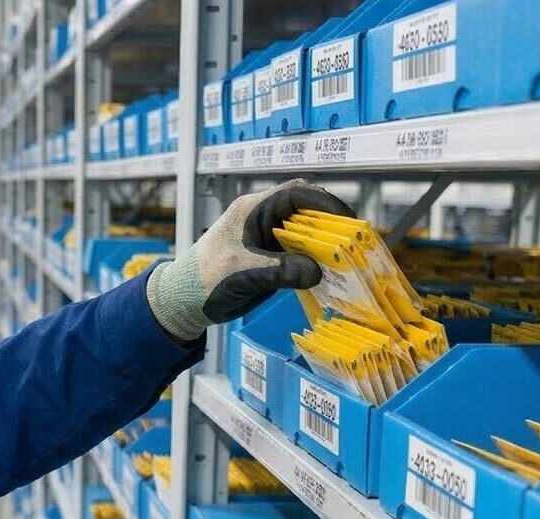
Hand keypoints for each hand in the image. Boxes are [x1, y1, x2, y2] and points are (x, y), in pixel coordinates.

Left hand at [146, 179, 354, 341]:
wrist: (184, 302)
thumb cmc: (204, 280)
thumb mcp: (241, 273)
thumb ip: (279, 270)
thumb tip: (318, 272)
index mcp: (253, 209)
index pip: (296, 194)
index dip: (325, 202)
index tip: (349, 219)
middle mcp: (262, 219)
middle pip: (306, 211)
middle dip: (332, 224)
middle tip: (356, 243)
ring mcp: (266, 240)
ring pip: (305, 234)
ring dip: (326, 245)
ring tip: (349, 261)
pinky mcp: (269, 259)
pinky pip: (299, 254)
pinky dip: (315, 262)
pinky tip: (329, 276)